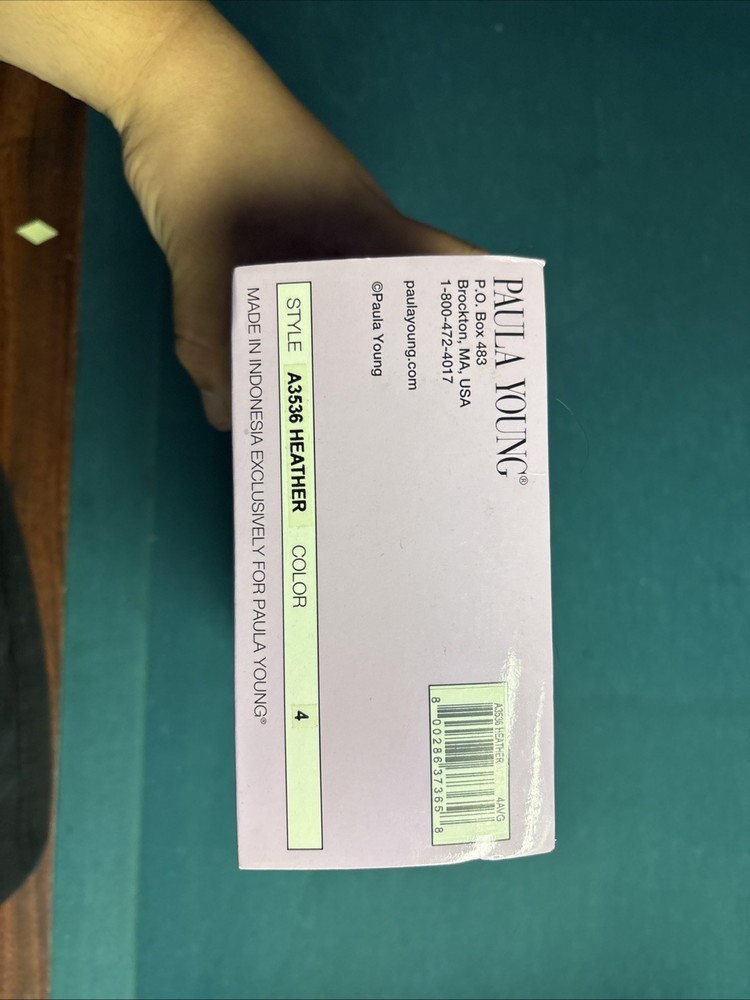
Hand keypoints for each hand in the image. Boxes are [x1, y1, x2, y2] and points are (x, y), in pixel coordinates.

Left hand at [115, 8, 484, 429]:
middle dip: (388, 360)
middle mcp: (349, 234)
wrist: (163, 83)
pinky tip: (269, 375)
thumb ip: (206, 332)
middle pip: (386, 302)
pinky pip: (289, 298)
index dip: (458, 315)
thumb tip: (226, 417)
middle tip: (384, 424)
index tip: (462, 374)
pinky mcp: (273, 239)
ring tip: (328, 414)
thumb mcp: (201, 246)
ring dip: (330, 351)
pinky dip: (282, 333)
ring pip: (335, 306)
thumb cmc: (208, 152)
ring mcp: (313, 234)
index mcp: (364, 225)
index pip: (439, 264)